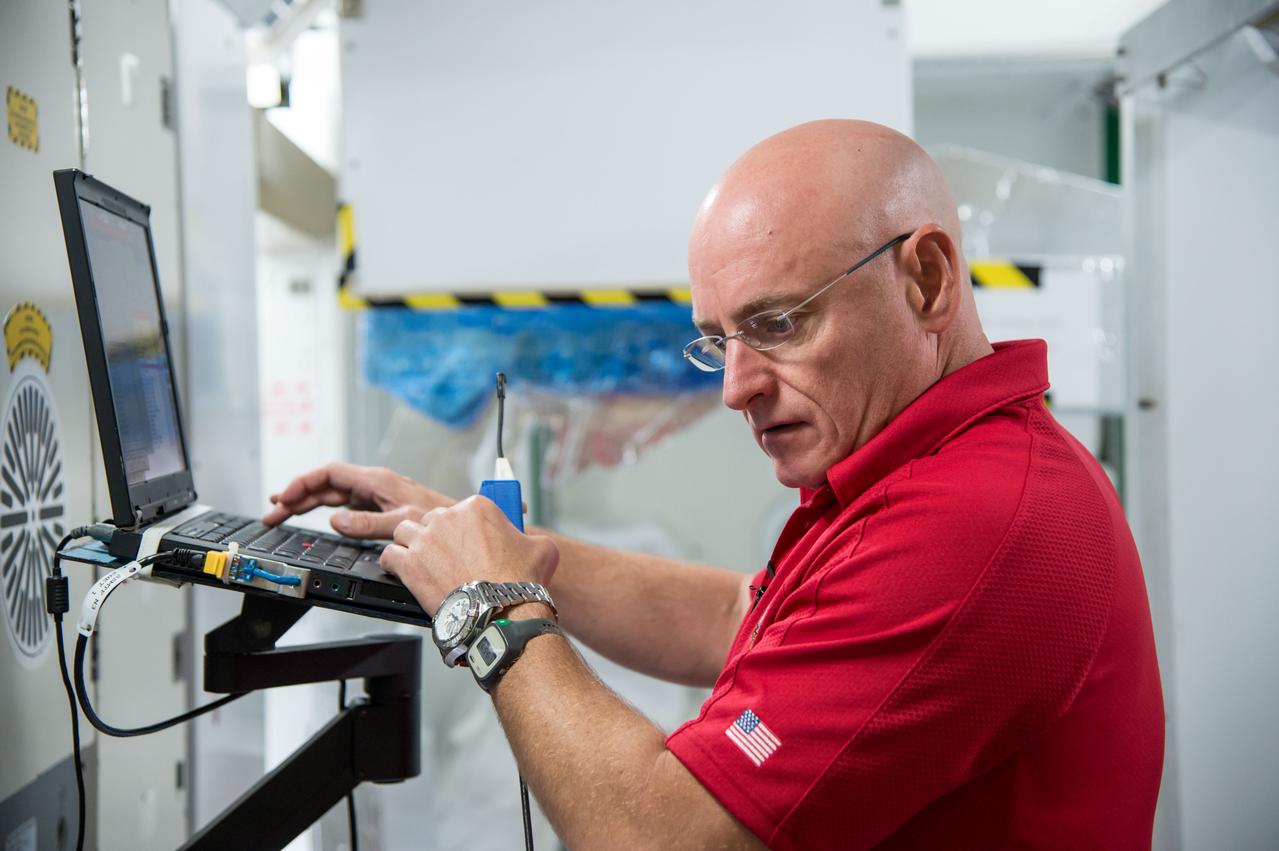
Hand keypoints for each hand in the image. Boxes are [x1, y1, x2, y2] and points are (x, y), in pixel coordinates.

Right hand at [262, 462, 454, 538]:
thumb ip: (367, 523)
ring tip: (281, 514)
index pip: (329, 474)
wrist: (460, 524)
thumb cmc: (439, 517)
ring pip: (333, 495)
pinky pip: (345, 505)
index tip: (282, 498)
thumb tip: (335, 521)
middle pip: (325, 485)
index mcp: (376, 481)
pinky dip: (325, 510)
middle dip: (296, 496)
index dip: (302, 484)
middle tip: (272, 513)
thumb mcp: (401, 522)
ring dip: (306, 503)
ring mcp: (375, 496)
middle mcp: (373, 485)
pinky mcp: (379, 507)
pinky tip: (315, 517)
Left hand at [380, 496, 558, 615]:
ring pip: (405, 531)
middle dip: (438, 535)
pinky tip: (402, 571)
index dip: (465, 527)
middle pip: (432, 519)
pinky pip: (390, 554)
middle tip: (448, 555)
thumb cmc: (520, 583)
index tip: (468, 539)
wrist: (502, 613)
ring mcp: (426, 540)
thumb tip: (527, 541)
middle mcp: (448, 518)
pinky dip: (394, 563)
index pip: (463, 509)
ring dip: (411, 544)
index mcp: (478, 508)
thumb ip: (529, 537)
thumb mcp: (542, 549)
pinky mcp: (409, 564)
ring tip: (421, 560)